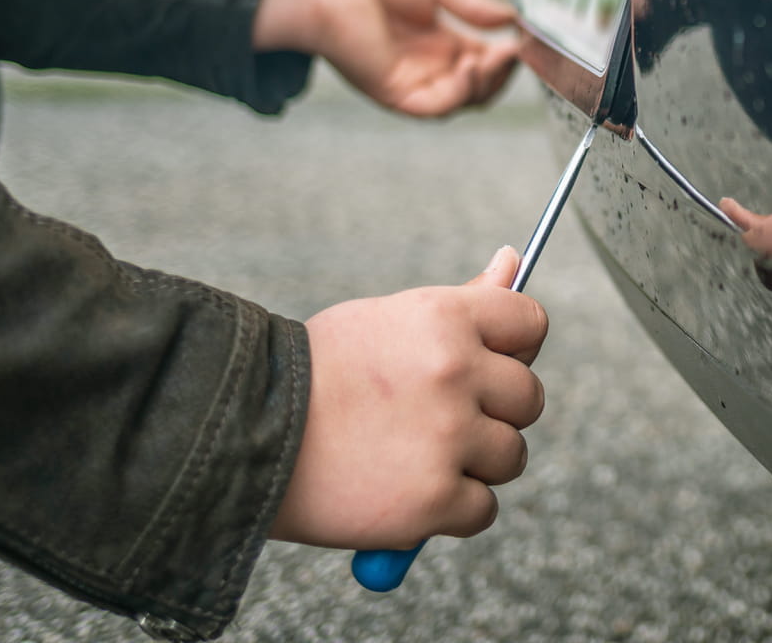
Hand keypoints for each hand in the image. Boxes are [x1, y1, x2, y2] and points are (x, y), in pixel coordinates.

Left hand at [252, 0, 518, 116]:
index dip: (506, 56)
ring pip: (463, 102)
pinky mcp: (394, 94)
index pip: (483, 61)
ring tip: (495, 58)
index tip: (524, 40)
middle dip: (502, 74)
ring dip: (487, 84)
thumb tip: (513, 20)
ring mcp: (412, 83)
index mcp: (439, 43)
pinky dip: (459, 94)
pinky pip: (436, 109)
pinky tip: (468, 67)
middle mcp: (428, 67)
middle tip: (514, 52)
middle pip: (479, 87)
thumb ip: (474, 8)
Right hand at [269, 247, 546, 548]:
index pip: (530, 324)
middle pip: (528, 398)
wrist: (241, 434)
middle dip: (494, 413)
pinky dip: (450, 510)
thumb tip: (513, 260)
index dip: (514, 348)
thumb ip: (461, 302)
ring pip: (511, 456)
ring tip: (411, 454)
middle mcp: (454, 372)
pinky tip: (403, 491)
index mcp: (444, 317)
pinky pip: (482, 509)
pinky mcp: (434, 500)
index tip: (488, 366)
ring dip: (474, 464)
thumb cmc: (317, 373)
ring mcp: (448, 438)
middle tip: (437, 419)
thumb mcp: (387, 320)